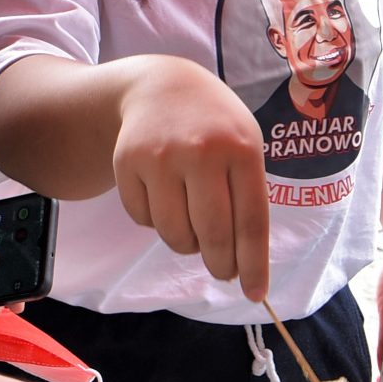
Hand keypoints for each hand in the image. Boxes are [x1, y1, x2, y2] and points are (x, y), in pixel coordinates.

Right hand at [113, 57, 272, 301]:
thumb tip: (244, 264)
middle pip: (213, 235)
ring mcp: (160, 156)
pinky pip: (143, 220)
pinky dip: (155, 221)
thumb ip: (248, 197)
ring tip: (191, 220)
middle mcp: (202, 151)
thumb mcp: (244, 146)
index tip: (255, 295)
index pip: (252, 221)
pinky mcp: (126, 162)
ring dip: (185, 242)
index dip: (254, 264)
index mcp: (242, 149)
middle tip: (222, 270)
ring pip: (174, 233)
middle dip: (220, 264)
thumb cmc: (215, 126)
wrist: (160, 86)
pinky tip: (163, 194)